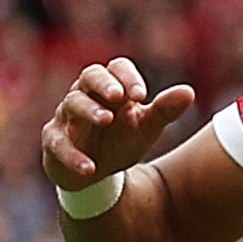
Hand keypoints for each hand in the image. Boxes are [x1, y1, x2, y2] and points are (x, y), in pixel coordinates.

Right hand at [43, 58, 196, 192]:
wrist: (97, 174)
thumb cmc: (122, 140)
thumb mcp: (146, 127)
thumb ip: (164, 110)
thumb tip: (189, 92)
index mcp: (111, 87)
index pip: (117, 67)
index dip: (128, 76)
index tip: (142, 95)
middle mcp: (86, 95)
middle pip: (90, 76)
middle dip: (103, 83)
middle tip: (118, 95)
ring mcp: (67, 117)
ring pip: (72, 103)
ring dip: (89, 110)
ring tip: (106, 119)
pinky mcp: (54, 141)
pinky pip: (58, 143)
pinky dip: (73, 155)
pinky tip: (90, 168)